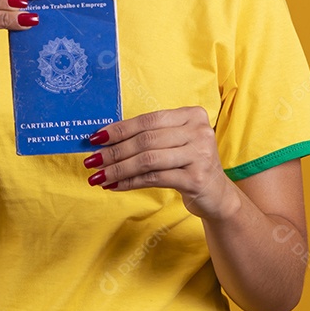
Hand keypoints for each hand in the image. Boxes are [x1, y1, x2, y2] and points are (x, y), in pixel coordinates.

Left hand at [82, 106, 235, 219]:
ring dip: (118, 169)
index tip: (95, 138)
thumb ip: (150, 136)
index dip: (119, 129)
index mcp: (192, 115)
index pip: (148, 120)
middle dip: (114, 151)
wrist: (217, 195)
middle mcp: (199, 131)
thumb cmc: (189, 164)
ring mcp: (200, 155)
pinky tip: (114, 185)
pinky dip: (130, 182)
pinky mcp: (197, 179)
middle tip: (91, 160)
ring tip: (98, 176)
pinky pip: (154, 178)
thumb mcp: (174, 143)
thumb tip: (104, 139)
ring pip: (148, 160)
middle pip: (146, 140)